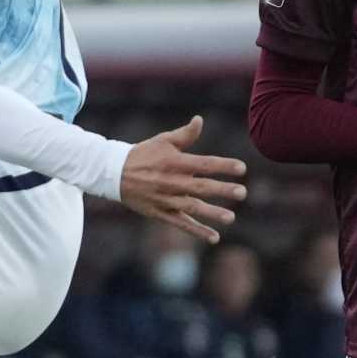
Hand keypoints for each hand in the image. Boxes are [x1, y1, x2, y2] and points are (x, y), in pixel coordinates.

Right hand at [117, 116, 247, 242]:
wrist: (114, 173)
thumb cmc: (143, 154)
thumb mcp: (163, 141)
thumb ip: (184, 134)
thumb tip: (200, 120)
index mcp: (174, 162)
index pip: (204, 164)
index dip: (223, 166)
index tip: (242, 168)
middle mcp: (171, 181)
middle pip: (200, 187)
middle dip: (222, 190)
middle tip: (242, 193)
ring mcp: (165, 199)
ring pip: (192, 208)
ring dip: (212, 213)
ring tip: (231, 217)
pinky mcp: (160, 212)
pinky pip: (180, 224)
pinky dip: (197, 231)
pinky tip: (214, 237)